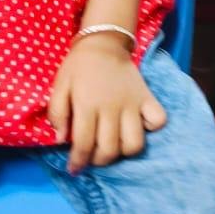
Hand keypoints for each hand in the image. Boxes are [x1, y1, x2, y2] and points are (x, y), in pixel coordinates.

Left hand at [48, 32, 166, 172]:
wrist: (103, 43)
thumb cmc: (78, 67)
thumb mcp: (59, 85)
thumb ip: (57, 112)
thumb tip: (61, 139)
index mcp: (87, 104)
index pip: (84, 144)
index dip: (78, 161)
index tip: (74, 170)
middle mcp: (112, 107)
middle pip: (110, 149)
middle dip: (98, 161)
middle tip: (92, 157)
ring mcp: (132, 104)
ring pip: (135, 144)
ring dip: (123, 152)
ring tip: (113, 146)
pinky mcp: (147, 98)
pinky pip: (158, 121)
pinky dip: (150, 129)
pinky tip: (137, 126)